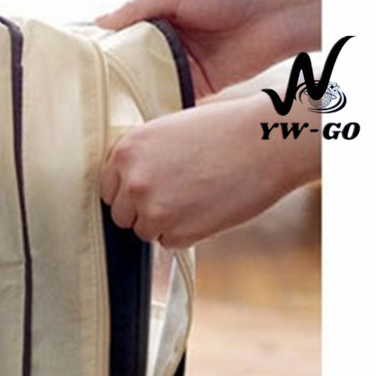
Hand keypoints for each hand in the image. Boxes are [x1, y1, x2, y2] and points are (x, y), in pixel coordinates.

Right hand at [96, 0, 320, 97]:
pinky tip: (139, 121)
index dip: (106, 55)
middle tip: (89, 100)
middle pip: (136, 68)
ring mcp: (182, 69)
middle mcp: (168, 47)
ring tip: (108, 115)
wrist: (275, 12)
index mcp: (160, 21)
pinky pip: (173, 101)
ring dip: (136, 99)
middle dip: (117, 83)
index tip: (82, 71)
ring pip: (151, 87)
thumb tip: (99, 21)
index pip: (126, 41)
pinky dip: (159, 109)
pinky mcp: (199, 88)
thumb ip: (138, 9)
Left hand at [99, 95, 319, 248]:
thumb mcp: (169, 132)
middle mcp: (132, 181)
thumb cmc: (225, 131)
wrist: (267, 142)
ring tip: (197, 197)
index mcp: (126, 151)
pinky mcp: (175, 233)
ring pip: (144, 232)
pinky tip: (208, 208)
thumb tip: (126, 187)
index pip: (108, 189)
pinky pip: (170, 243)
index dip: (128, 193)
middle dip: (143, 211)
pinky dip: (187, 233)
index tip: (149, 190)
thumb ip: (143, 159)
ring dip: (166, 223)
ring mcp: (152, 210)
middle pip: (121, 215)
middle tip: (177, 195)